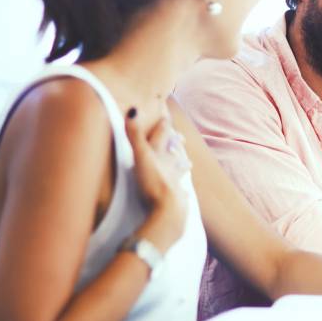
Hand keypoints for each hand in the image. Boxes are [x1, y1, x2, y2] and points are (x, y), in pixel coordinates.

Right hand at [125, 107, 190, 251]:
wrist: (168, 210)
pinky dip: (182, 191)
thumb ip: (135, 135)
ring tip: (187, 163)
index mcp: (161, 155)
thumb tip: (134, 110)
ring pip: (180, 171)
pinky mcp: (177, 199)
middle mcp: (171, 167)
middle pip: (174, 152)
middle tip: (180, 138)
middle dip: (176, 144)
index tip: (166, 117)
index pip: (163, 135)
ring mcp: (175, 183)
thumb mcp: (141, 156)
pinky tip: (185, 193)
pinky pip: (180, 193)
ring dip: (181, 165)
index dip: (164, 125)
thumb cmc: (154, 181)